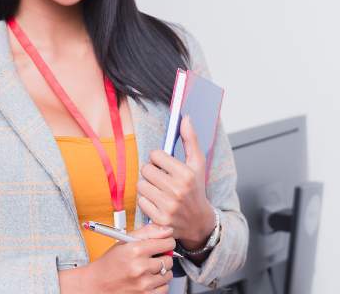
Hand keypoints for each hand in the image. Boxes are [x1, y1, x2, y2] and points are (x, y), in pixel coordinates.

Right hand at [59, 223, 174, 292]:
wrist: (97, 285)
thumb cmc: (109, 264)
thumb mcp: (124, 242)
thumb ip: (147, 232)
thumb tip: (166, 230)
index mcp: (135, 250)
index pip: (167, 243)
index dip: (167, 242)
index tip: (164, 244)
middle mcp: (140, 267)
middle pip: (169, 259)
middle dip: (163, 257)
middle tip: (153, 258)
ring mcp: (143, 284)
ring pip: (168, 274)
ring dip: (162, 271)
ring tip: (149, 269)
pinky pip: (164, 288)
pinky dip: (159, 284)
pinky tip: (148, 279)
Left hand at [138, 117, 215, 249]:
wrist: (199, 221)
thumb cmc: (196, 189)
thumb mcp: (198, 164)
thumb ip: (191, 140)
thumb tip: (186, 118)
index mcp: (186, 174)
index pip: (156, 155)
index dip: (158, 158)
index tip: (165, 164)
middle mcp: (177, 190)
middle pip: (146, 169)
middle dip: (152, 172)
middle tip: (161, 177)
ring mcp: (168, 206)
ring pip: (141, 185)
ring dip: (147, 186)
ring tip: (159, 189)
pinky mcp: (159, 219)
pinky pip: (141, 201)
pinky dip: (147, 201)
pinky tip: (157, 201)